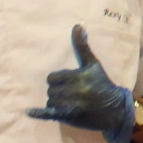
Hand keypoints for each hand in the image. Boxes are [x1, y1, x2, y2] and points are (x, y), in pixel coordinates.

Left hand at [29, 25, 136, 142]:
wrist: (114, 110)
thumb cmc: (102, 84)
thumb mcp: (93, 64)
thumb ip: (82, 46)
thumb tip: (76, 26)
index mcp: (78, 76)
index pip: (52, 78)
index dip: (58, 81)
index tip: (68, 84)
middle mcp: (75, 90)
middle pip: (51, 90)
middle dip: (58, 92)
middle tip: (71, 95)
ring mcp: (71, 105)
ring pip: (50, 101)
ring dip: (56, 103)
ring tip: (69, 104)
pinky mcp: (69, 116)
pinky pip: (49, 113)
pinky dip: (38, 113)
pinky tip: (28, 111)